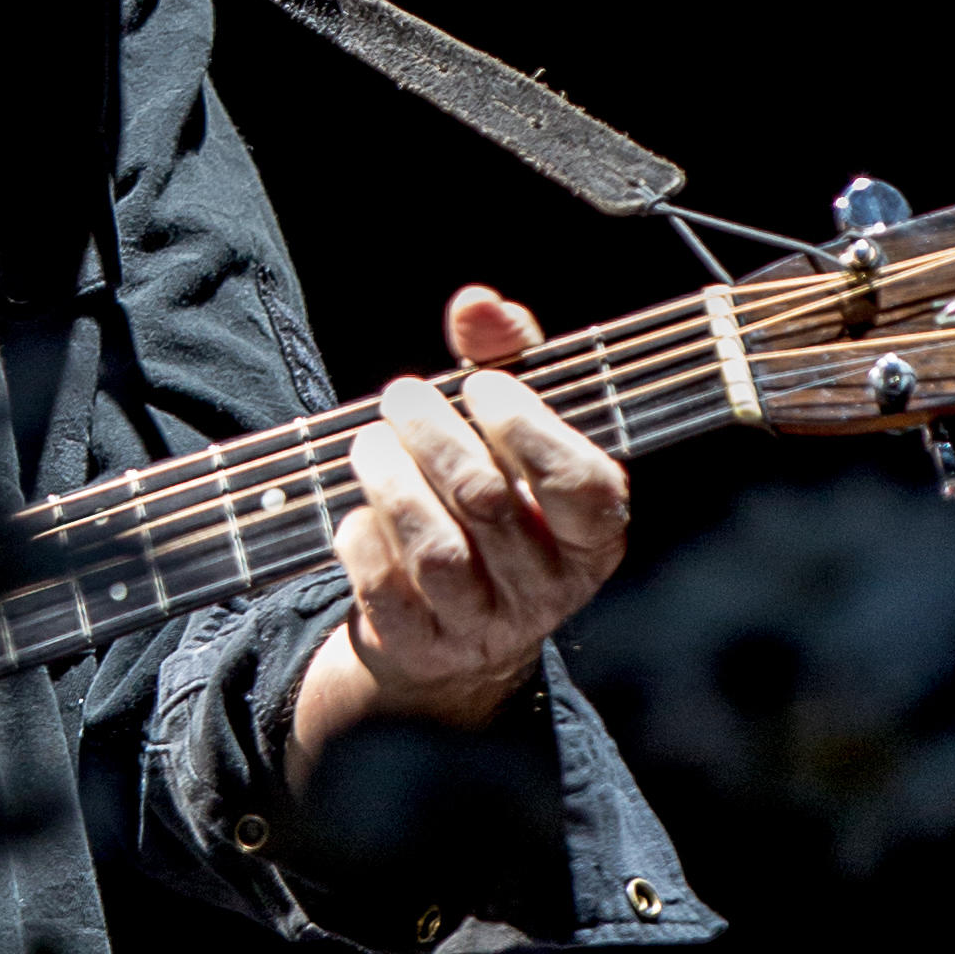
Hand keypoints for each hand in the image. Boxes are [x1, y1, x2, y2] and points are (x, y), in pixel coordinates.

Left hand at [290, 285, 631, 785]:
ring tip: (370, 444)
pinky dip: (362, 537)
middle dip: (432, 435)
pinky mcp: (421, 648)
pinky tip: (361, 511)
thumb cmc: (494, 502)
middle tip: (401, 396)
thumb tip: (477, 305)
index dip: (527, 425)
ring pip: (434, 548)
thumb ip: (506, 361)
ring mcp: (484, 626)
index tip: (479, 383)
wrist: (455, 635)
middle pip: (487, 502)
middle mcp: (547, 589)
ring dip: (389, 480)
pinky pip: (383, 585)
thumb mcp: (514, 433)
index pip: (581, 484)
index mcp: (592, 535)